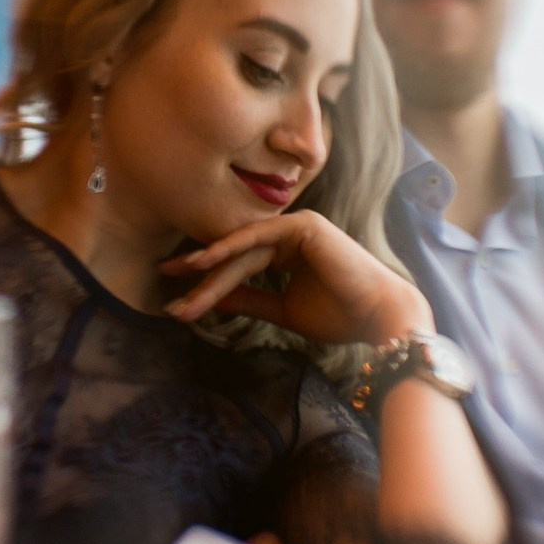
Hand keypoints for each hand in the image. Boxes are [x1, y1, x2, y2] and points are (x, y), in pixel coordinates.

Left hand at [161, 211, 432, 346]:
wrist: (377, 317)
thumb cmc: (340, 316)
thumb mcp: (283, 309)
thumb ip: (250, 299)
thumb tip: (212, 298)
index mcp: (289, 250)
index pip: (240, 263)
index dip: (208, 279)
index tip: (177, 294)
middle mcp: (291, 234)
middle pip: (236, 255)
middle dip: (200, 271)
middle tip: (165, 280)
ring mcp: (298, 226)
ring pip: (243, 249)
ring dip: (210, 266)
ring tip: (178, 276)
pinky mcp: (304, 226)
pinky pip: (258, 236)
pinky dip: (231, 246)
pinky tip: (204, 259)